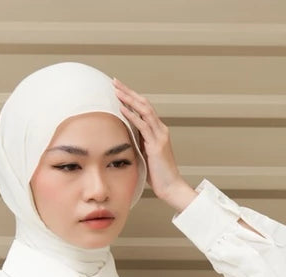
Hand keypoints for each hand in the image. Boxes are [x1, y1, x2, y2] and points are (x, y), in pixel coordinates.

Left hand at [113, 78, 196, 213]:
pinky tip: (122, 108)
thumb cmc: (158, 175)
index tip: (118, 89)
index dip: (131, 97)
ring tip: (116, 90)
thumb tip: (127, 135)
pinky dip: (132, 116)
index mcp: (157, 131)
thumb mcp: (146, 154)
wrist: (171, 187)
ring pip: (144, 110)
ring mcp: (159, 136)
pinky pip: (143, 126)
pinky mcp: (156, 145)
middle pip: (144, 103)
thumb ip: (139, 142)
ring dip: (129, 99)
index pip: (144, 108)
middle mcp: (160, 129)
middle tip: (115, 82)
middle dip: (129, 92)